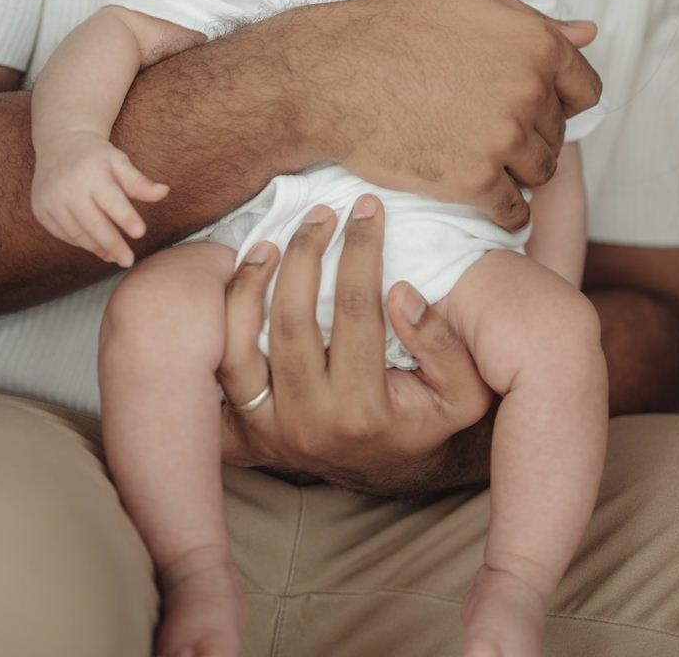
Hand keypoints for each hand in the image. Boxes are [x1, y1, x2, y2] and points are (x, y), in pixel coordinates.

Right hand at [31, 131, 168, 267]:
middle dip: (112, 243)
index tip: (140, 233)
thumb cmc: (95, 156)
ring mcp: (50, 201)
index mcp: (90, 172)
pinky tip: (97, 247)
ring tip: (115, 257)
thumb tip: (164, 192)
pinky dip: (81, 243)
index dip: (126, 217)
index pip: (111, 200)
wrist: (59, 144)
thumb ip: (139, 181)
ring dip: (97, 247)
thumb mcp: (119, 161)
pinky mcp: (40, 211)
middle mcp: (67, 188)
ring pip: (77, 233)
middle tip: (128, 259)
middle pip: (92, 222)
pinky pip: (63, 234)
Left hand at [218, 195, 492, 493]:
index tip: (368, 208)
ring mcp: (269, 429)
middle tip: (322, 213)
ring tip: (272, 241)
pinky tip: (242, 278)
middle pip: (292, 323)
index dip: (362, 249)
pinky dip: (221, 319)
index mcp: (365, 411)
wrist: (385, 469)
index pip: (356, 310)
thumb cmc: (423, 416)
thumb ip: (442, 344)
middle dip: (306, 253)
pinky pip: (216, 369)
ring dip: (251, 283)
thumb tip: (401, 293)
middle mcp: (310, 423)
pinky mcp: (242, 430)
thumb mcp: (461, 392)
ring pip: (240, 347)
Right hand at [292, 0, 600, 229]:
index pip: (585, 87)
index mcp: (536, 42)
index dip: (560, 98)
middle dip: (530, 132)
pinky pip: (514, 210)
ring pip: (540, 172)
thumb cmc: (392, 27)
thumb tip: (587, 31)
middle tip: (488, 127)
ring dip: (518, 171)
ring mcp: (504, 137)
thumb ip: (531, 17)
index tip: (533, 105)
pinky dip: (504, 209)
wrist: (331, 76)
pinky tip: (480, 193)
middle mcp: (529, 89)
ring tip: (482, 157)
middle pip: (558, 131)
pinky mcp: (475, 180)